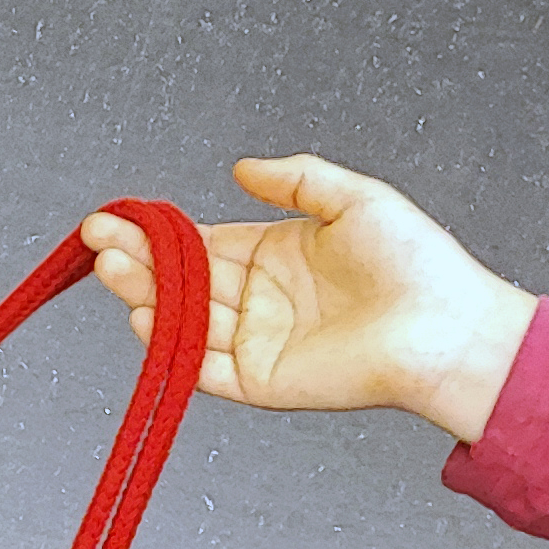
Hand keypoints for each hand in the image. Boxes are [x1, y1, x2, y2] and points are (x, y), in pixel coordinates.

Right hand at [81, 154, 538, 444]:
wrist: (447, 328)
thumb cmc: (417, 264)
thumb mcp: (355, 198)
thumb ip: (296, 178)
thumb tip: (240, 166)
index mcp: (274, 254)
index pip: (199, 242)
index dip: (156, 232)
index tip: (117, 217)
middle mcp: (259, 298)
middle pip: (181, 279)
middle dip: (138, 259)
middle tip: (100, 239)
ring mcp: (256, 341)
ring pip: (184, 319)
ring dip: (145, 295)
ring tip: (114, 268)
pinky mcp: (260, 382)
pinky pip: (205, 366)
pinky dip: (173, 349)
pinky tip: (146, 319)